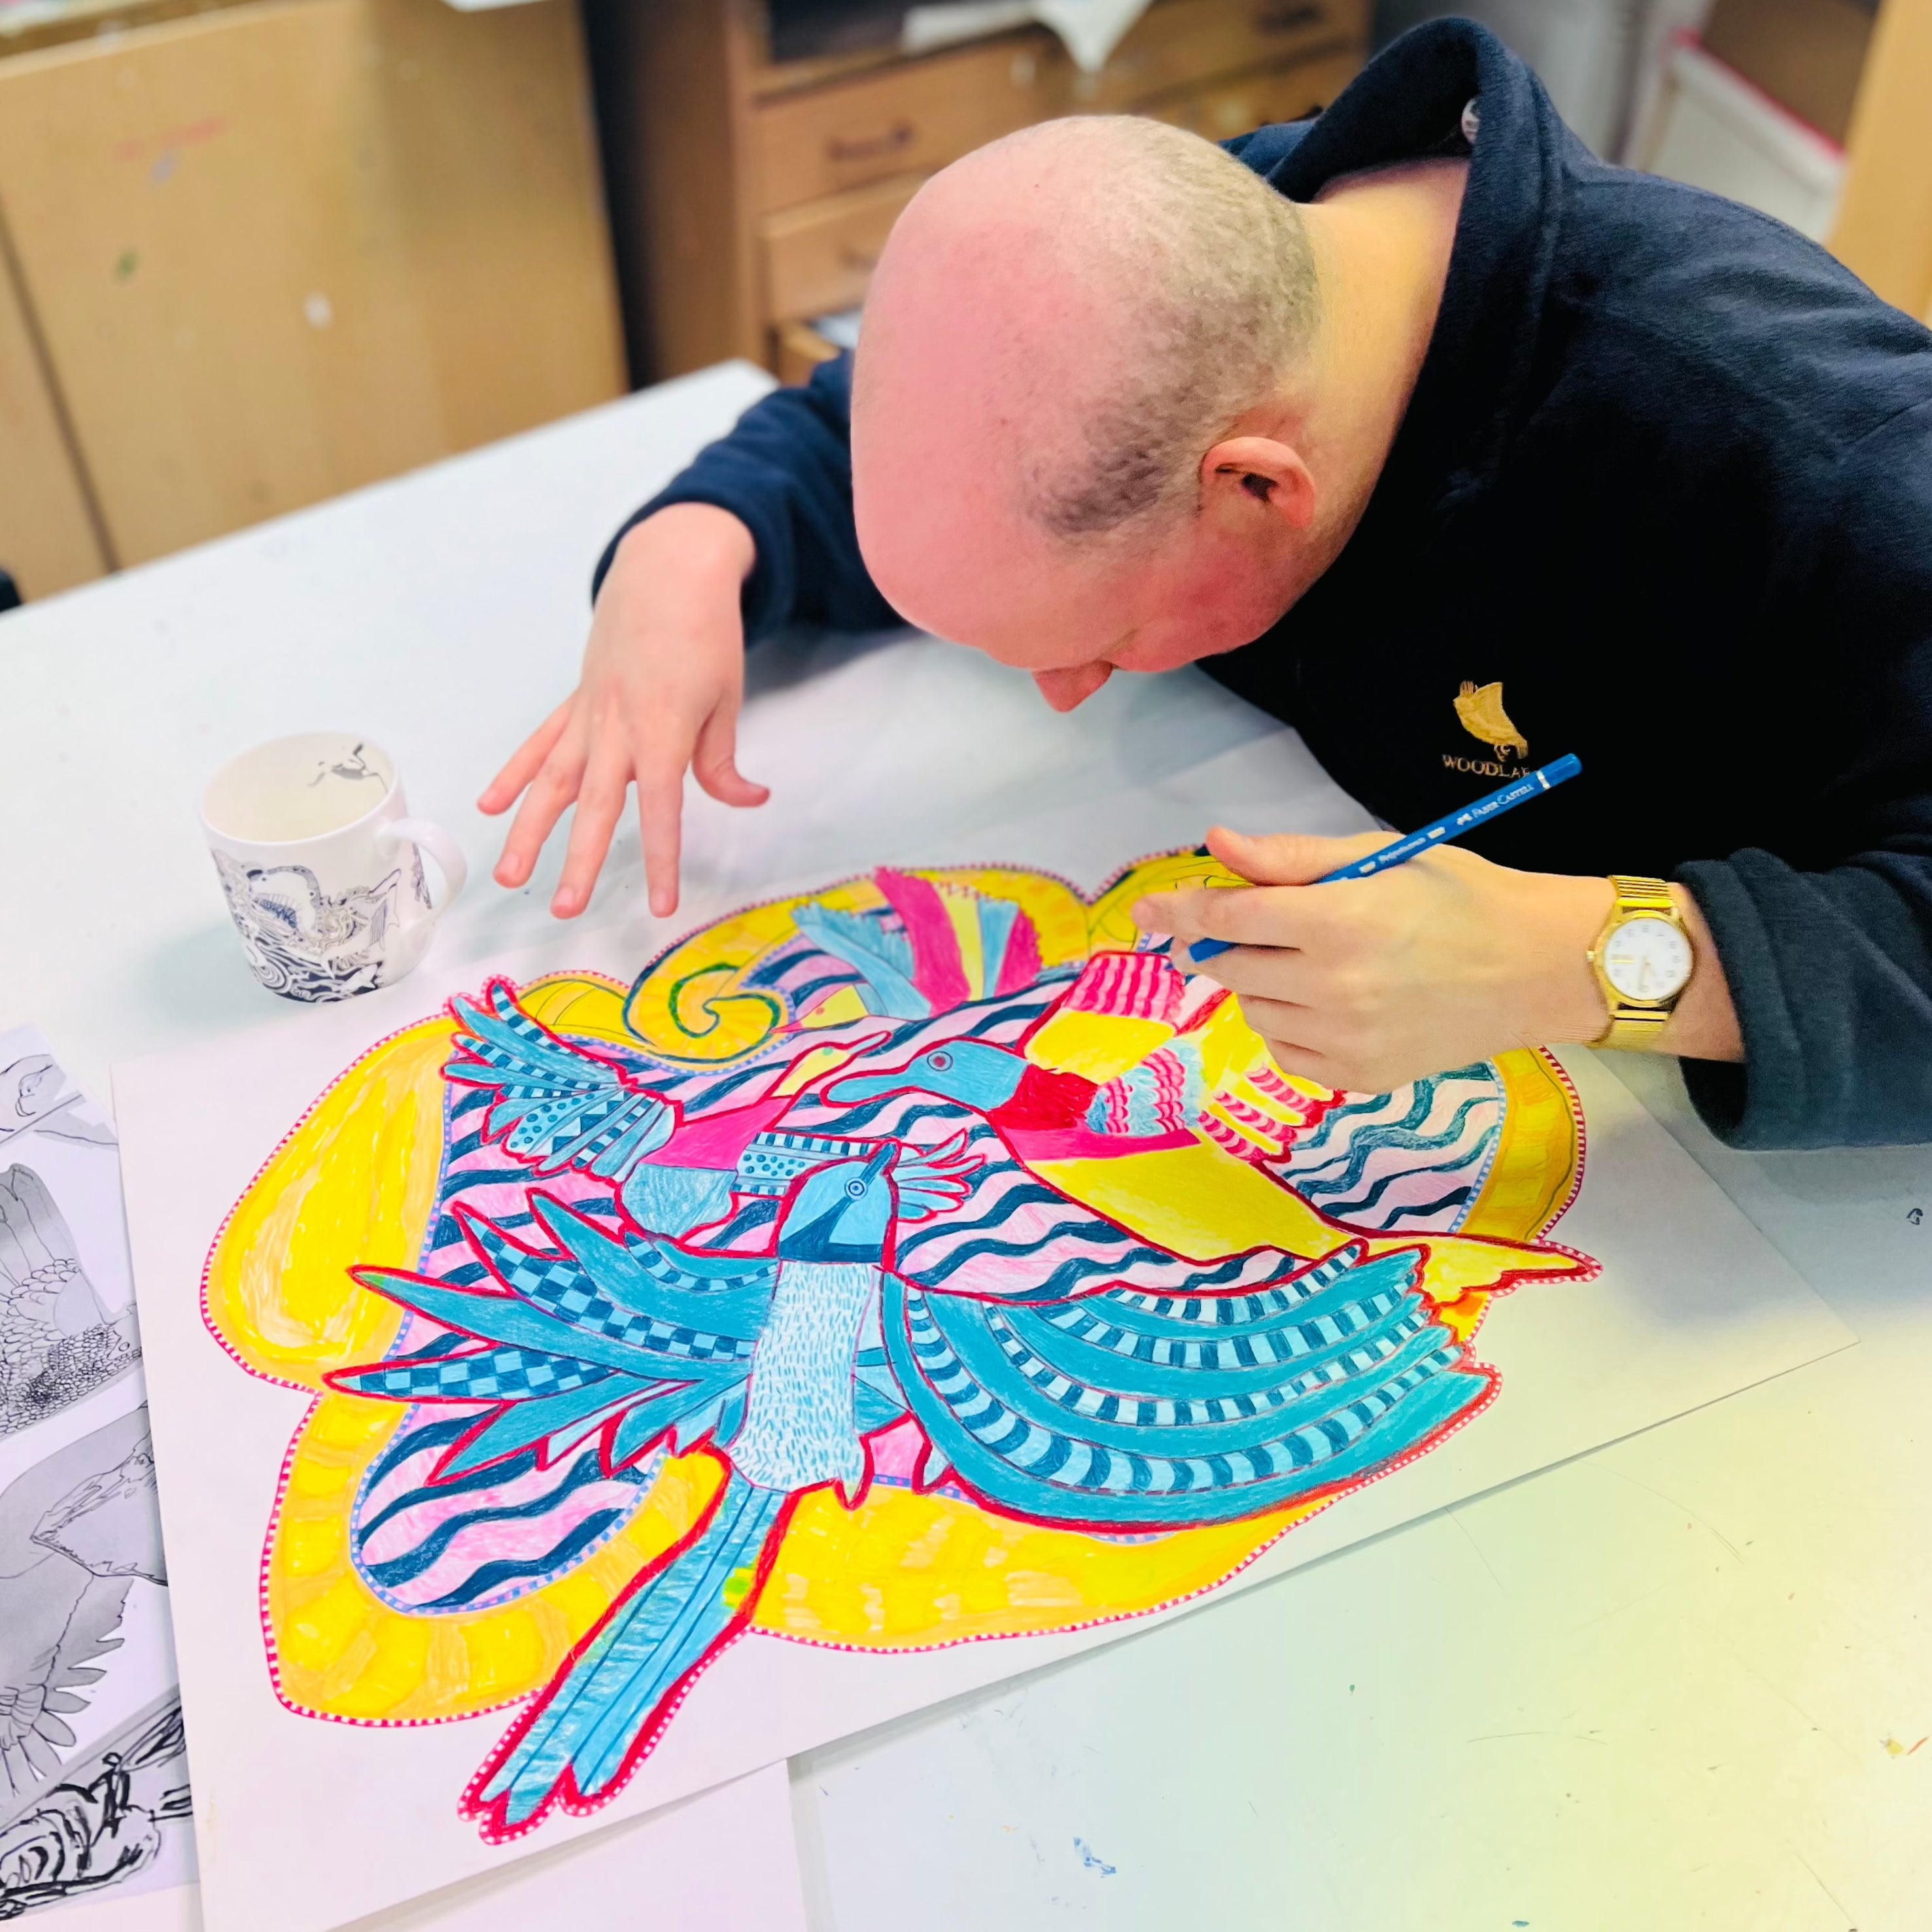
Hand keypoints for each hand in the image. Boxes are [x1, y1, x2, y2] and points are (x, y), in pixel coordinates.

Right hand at [481, 505, 767, 918]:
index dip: (662, 858)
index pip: (662, 808)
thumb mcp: (726, 698)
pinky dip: (514, 774)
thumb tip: (747, 800)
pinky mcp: (575, 701)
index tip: (660, 904)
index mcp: (662, 729)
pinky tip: (490, 806)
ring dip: (528, 830)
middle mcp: (617, 727)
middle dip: (579, 860)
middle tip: (564, 909)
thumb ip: (722, 760)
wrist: (669, 568)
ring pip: (552, 781)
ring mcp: (588, 714)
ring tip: (508, 876)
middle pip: (596, 806)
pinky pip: (540, 743)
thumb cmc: (705, 633)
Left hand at [1133, 826, 1619, 1093]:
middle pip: (1229, 965)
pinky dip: (1289, 1023)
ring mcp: (1346, 1038)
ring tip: (1317, 959)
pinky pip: (1285, 1049)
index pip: (1229, 914)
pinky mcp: (1359, 1076)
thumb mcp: (1376, 856)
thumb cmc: (1457, 898)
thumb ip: (1289, 857)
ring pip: (1253, 1008)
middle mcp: (1336, 984)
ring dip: (1261, 982)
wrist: (1535, 968)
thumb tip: (1217, 844)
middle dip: (1223, 942)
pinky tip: (1332, 1000)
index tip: (1147, 910)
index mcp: (1339, 919)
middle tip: (1249, 926)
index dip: (1181, 909)